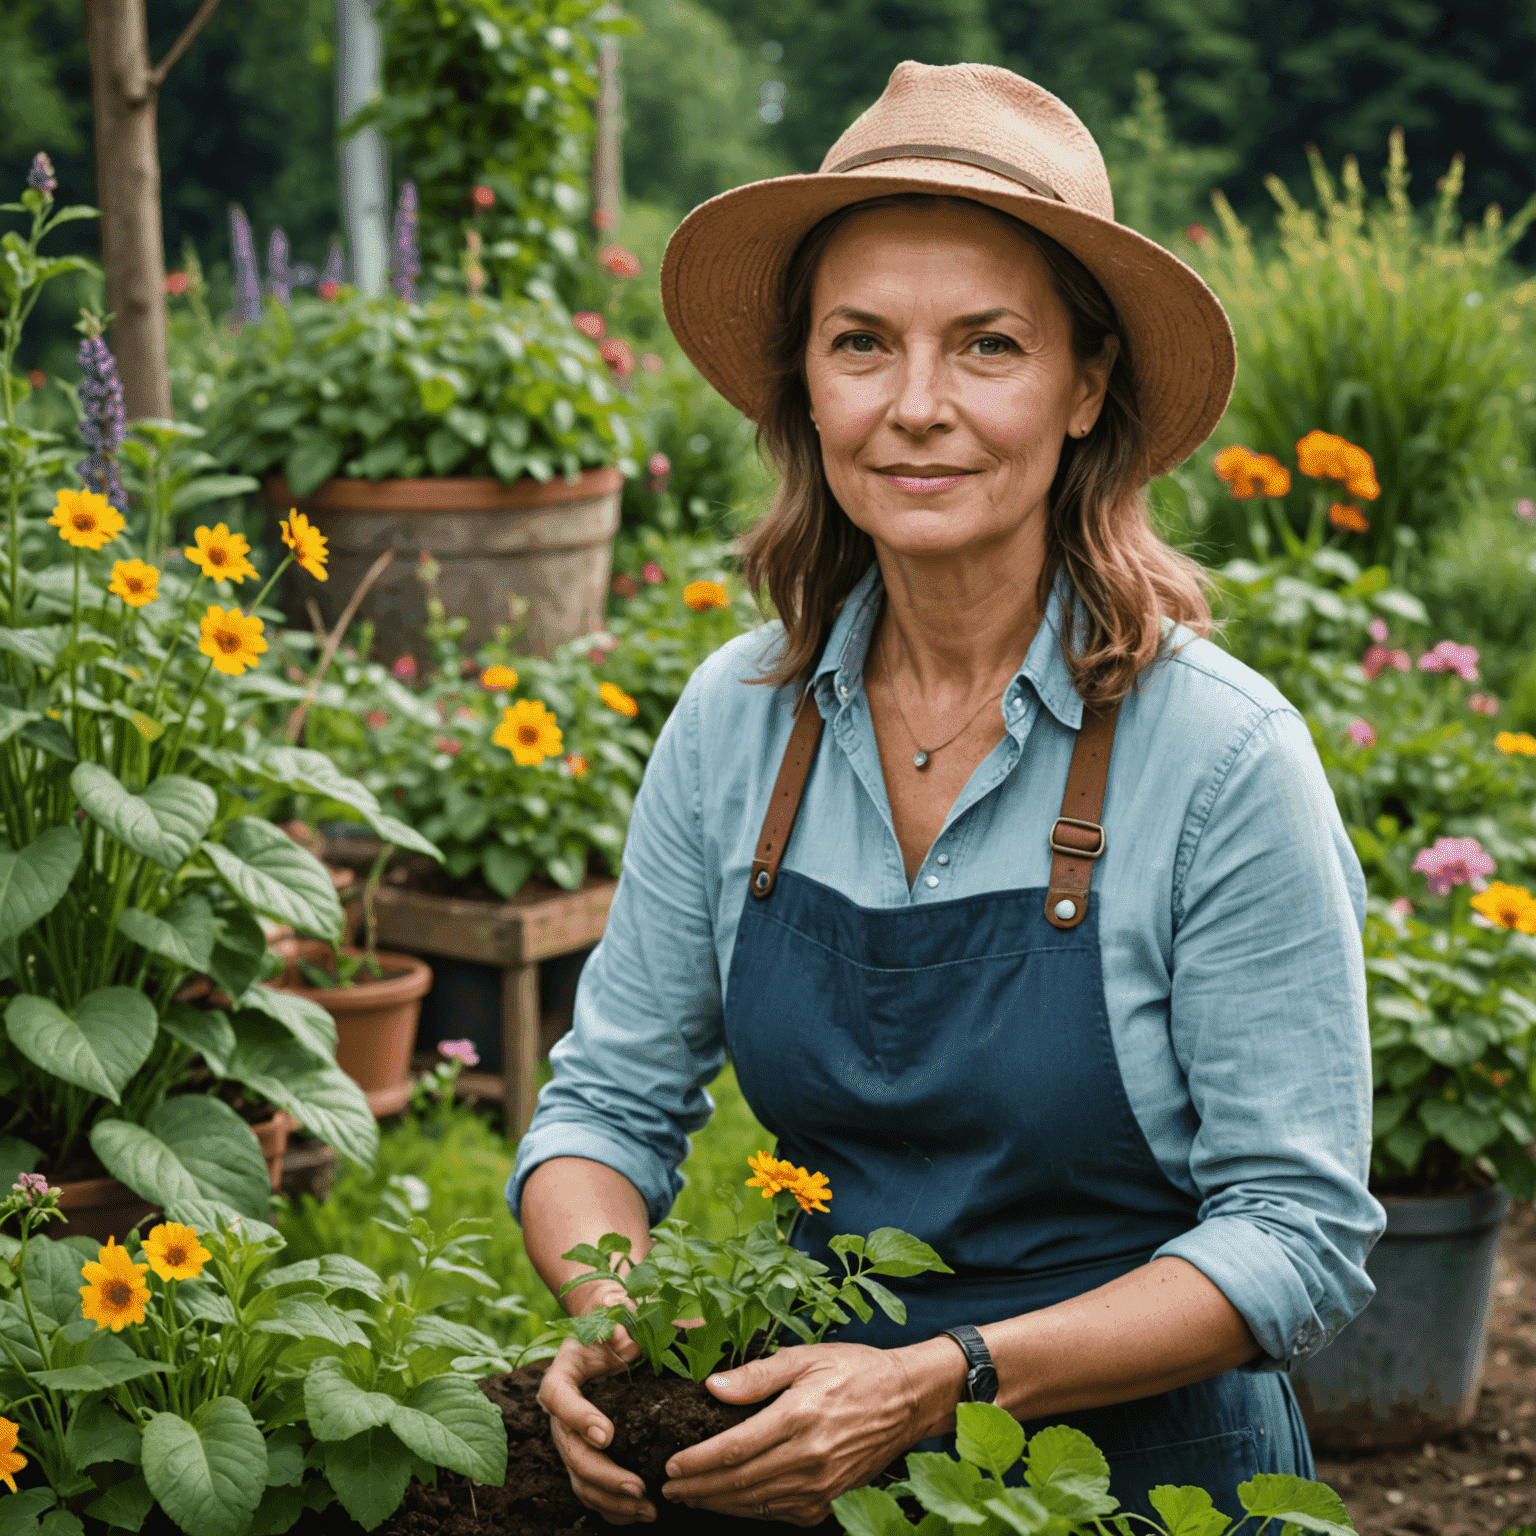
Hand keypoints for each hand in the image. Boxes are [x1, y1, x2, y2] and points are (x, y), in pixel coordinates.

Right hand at [539, 1314, 656, 1524]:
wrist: (609, 1333)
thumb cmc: (616, 1324)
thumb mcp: (616, 1317)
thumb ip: (621, 1325)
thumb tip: (627, 1344)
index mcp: (563, 1374)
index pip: (559, 1397)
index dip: (579, 1418)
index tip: (607, 1435)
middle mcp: (560, 1411)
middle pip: (570, 1450)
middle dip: (604, 1474)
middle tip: (638, 1486)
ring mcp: (570, 1437)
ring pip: (579, 1478)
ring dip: (610, 1499)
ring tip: (646, 1507)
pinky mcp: (584, 1453)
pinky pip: (590, 1488)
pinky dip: (611, 1506)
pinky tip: (636, 1513)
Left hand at [660, 1341, 945, 1526]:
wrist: (906, 1400)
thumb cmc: (854, 1370)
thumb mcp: (806, 1357)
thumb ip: (757, 1375)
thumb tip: (712, 1387)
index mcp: (798, 1417)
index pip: (733, 1448)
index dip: (697, 1460)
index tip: (671, 1464)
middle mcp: (809, 1457)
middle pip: (739, 1482)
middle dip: (698, 1488)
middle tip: (668, 1488)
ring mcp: (821, 1485)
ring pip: (756, 1503)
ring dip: (719, 1503)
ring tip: (692, 1496)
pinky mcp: (830, 1500)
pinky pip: (781, 1512)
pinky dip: (751, 1511)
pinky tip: (733, 1502)